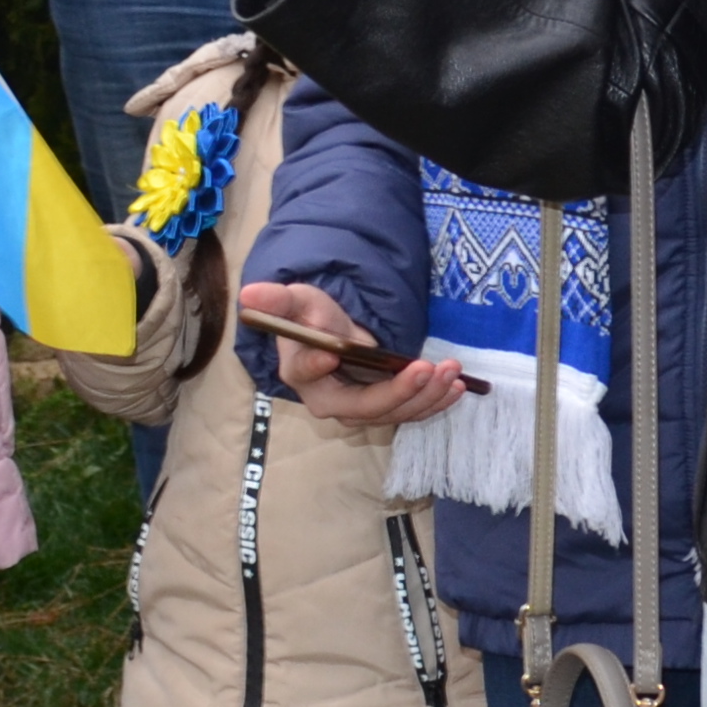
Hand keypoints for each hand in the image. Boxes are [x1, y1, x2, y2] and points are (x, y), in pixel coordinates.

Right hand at [236, 280, 466, 426]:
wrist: (335, 332)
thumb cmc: (313, 317)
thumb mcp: (298, 300)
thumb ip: (279, 299)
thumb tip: (248, 293)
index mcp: (301, 374)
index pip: (309, 374)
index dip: (319, 366)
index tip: (333, 354)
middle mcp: (330, 400)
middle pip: (363, 406)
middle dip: (399, 391)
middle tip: (427, 368)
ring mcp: (360, 409)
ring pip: (393, 413)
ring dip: (426, 397)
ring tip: (451, 373)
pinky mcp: (385, 409)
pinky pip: (410, 412)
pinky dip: (435, 402)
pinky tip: (457, 387)